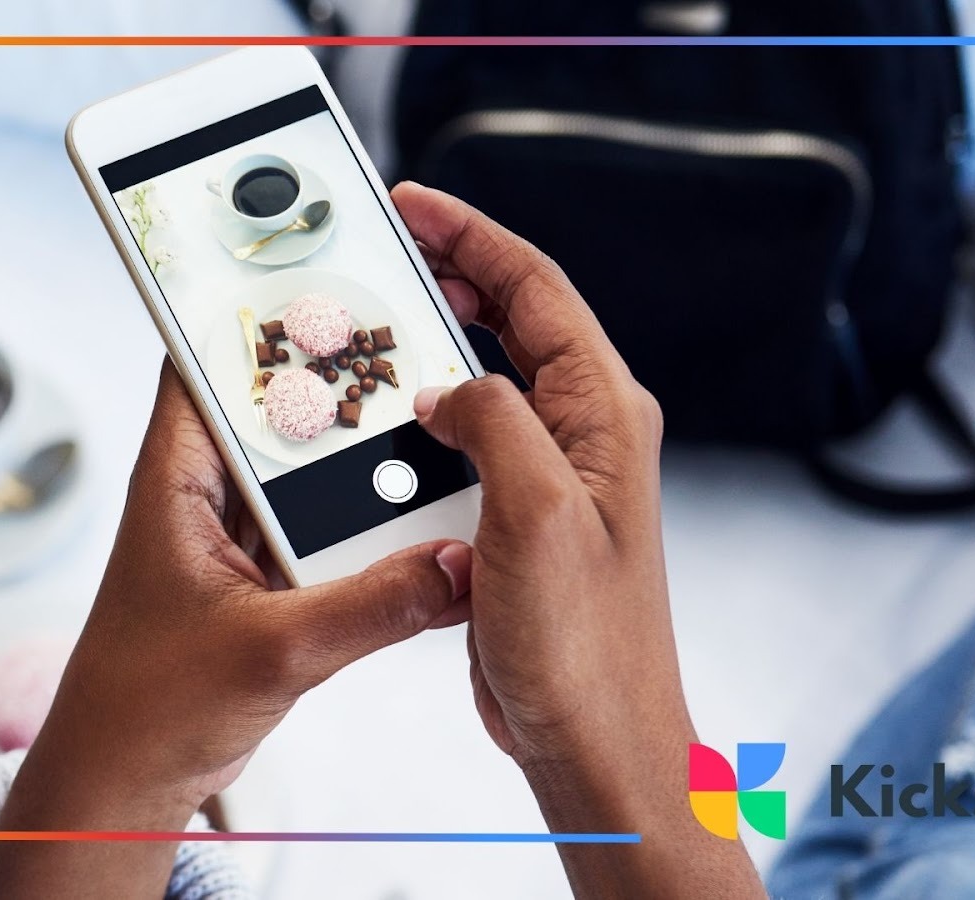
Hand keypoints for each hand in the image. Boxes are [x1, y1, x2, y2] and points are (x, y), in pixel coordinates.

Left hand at [0, 359, 470, 898]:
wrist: (123, 785)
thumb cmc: (145, 709)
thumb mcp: (270, 652)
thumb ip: (368, 608)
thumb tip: (453, 566)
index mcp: (175, 479)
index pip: (203, 359)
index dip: (247, 305)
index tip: (310, 262)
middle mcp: (202, 494)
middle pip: (269, 402)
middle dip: (329, 370)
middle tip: (401, 330)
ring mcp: (232, 537)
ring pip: (299, 466)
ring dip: (350, 449)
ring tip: (421, 412)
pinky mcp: (260, 580)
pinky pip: (316, 524)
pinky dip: (357, 515)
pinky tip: (407, 509)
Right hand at [394, 182, 761, 897]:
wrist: (595, 741)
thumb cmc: (586, 647)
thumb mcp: (537, 513)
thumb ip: (493, 423)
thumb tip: (445, 387)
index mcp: (603, 415)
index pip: (536, 290)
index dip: (472, 237)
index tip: (414, 203)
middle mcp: (584, 435)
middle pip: (512, 321)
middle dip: (450, 274)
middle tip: (383, 246)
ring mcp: (550, 477)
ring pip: (483, 381)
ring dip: (430, 349)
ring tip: (371, 324)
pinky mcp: (516, 519)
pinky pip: (465, 444)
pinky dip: (422, 419)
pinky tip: (381, 422)